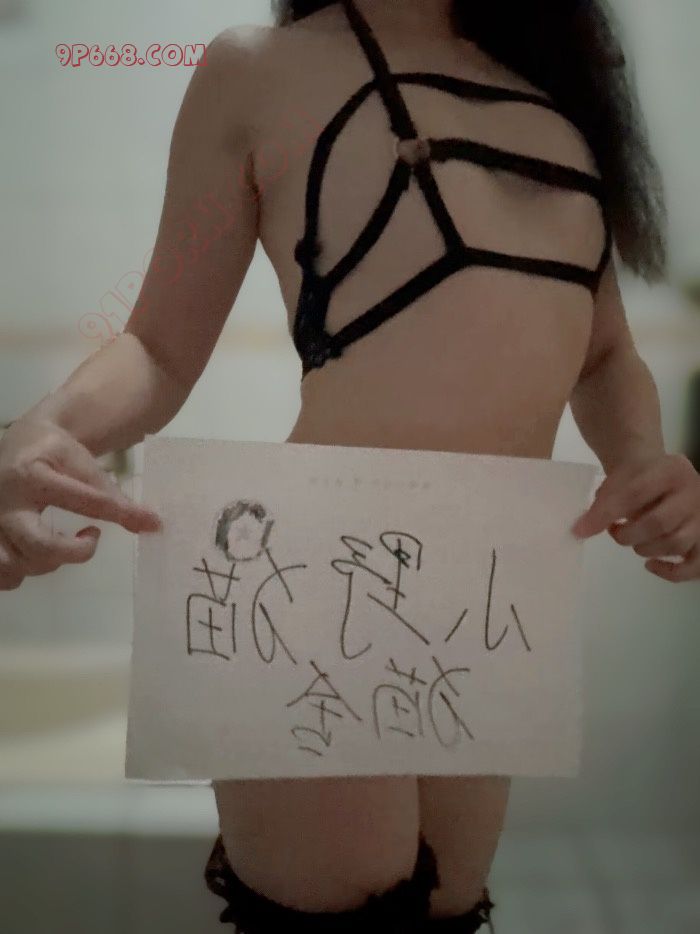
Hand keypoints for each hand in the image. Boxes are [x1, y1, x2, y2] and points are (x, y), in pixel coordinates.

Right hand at [0, 417, 161, 590]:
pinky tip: (35, 557)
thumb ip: (114, 496)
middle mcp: (4, 501)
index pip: (86, 501)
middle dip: (71, 552)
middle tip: (89, 538)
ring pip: (13, 565)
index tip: (150, 523)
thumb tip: (153, 526)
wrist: (22, 440)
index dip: (123, 514)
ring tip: (57, 547)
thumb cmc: (56, 453)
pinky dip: (19, 573)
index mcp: (33, 475)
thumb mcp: (84, 463)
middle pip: (37, 545)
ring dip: (43, 565)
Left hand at [571, 452, 699, 581]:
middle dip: (628, 534)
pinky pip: (695, 565)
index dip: (606, 514)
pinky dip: (672, 572)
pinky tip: (650, 565)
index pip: (635, 494)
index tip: (581, 529)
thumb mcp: (618, 480)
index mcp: (671, 469)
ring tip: (632, 539)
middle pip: (659, 523)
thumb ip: (603, 502)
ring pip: (676, 544)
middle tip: (615, 531)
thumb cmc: (637, 479)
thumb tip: (580, 530)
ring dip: (645, 549)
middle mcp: (694, 492)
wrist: (660, 475)